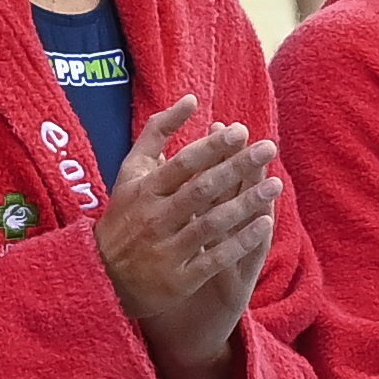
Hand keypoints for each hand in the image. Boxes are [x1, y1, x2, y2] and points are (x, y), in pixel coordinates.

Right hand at [94, 101, 281, 378]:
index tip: (242, 131)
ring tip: (276, 185)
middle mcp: (155, 218)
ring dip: (246, 204)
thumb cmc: (127, 214)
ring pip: (211, 224)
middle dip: (237, 168)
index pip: (182, 164)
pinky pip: (214, 259)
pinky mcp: (178, 280)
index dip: (212, 147)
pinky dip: (240, 242)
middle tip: (270, 148)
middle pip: (201, 190)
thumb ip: (157, 132)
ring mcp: (166, 250)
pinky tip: (265, 224)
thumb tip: (191, 99)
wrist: (102, 276)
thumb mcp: (132, 171)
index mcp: (144, 190)